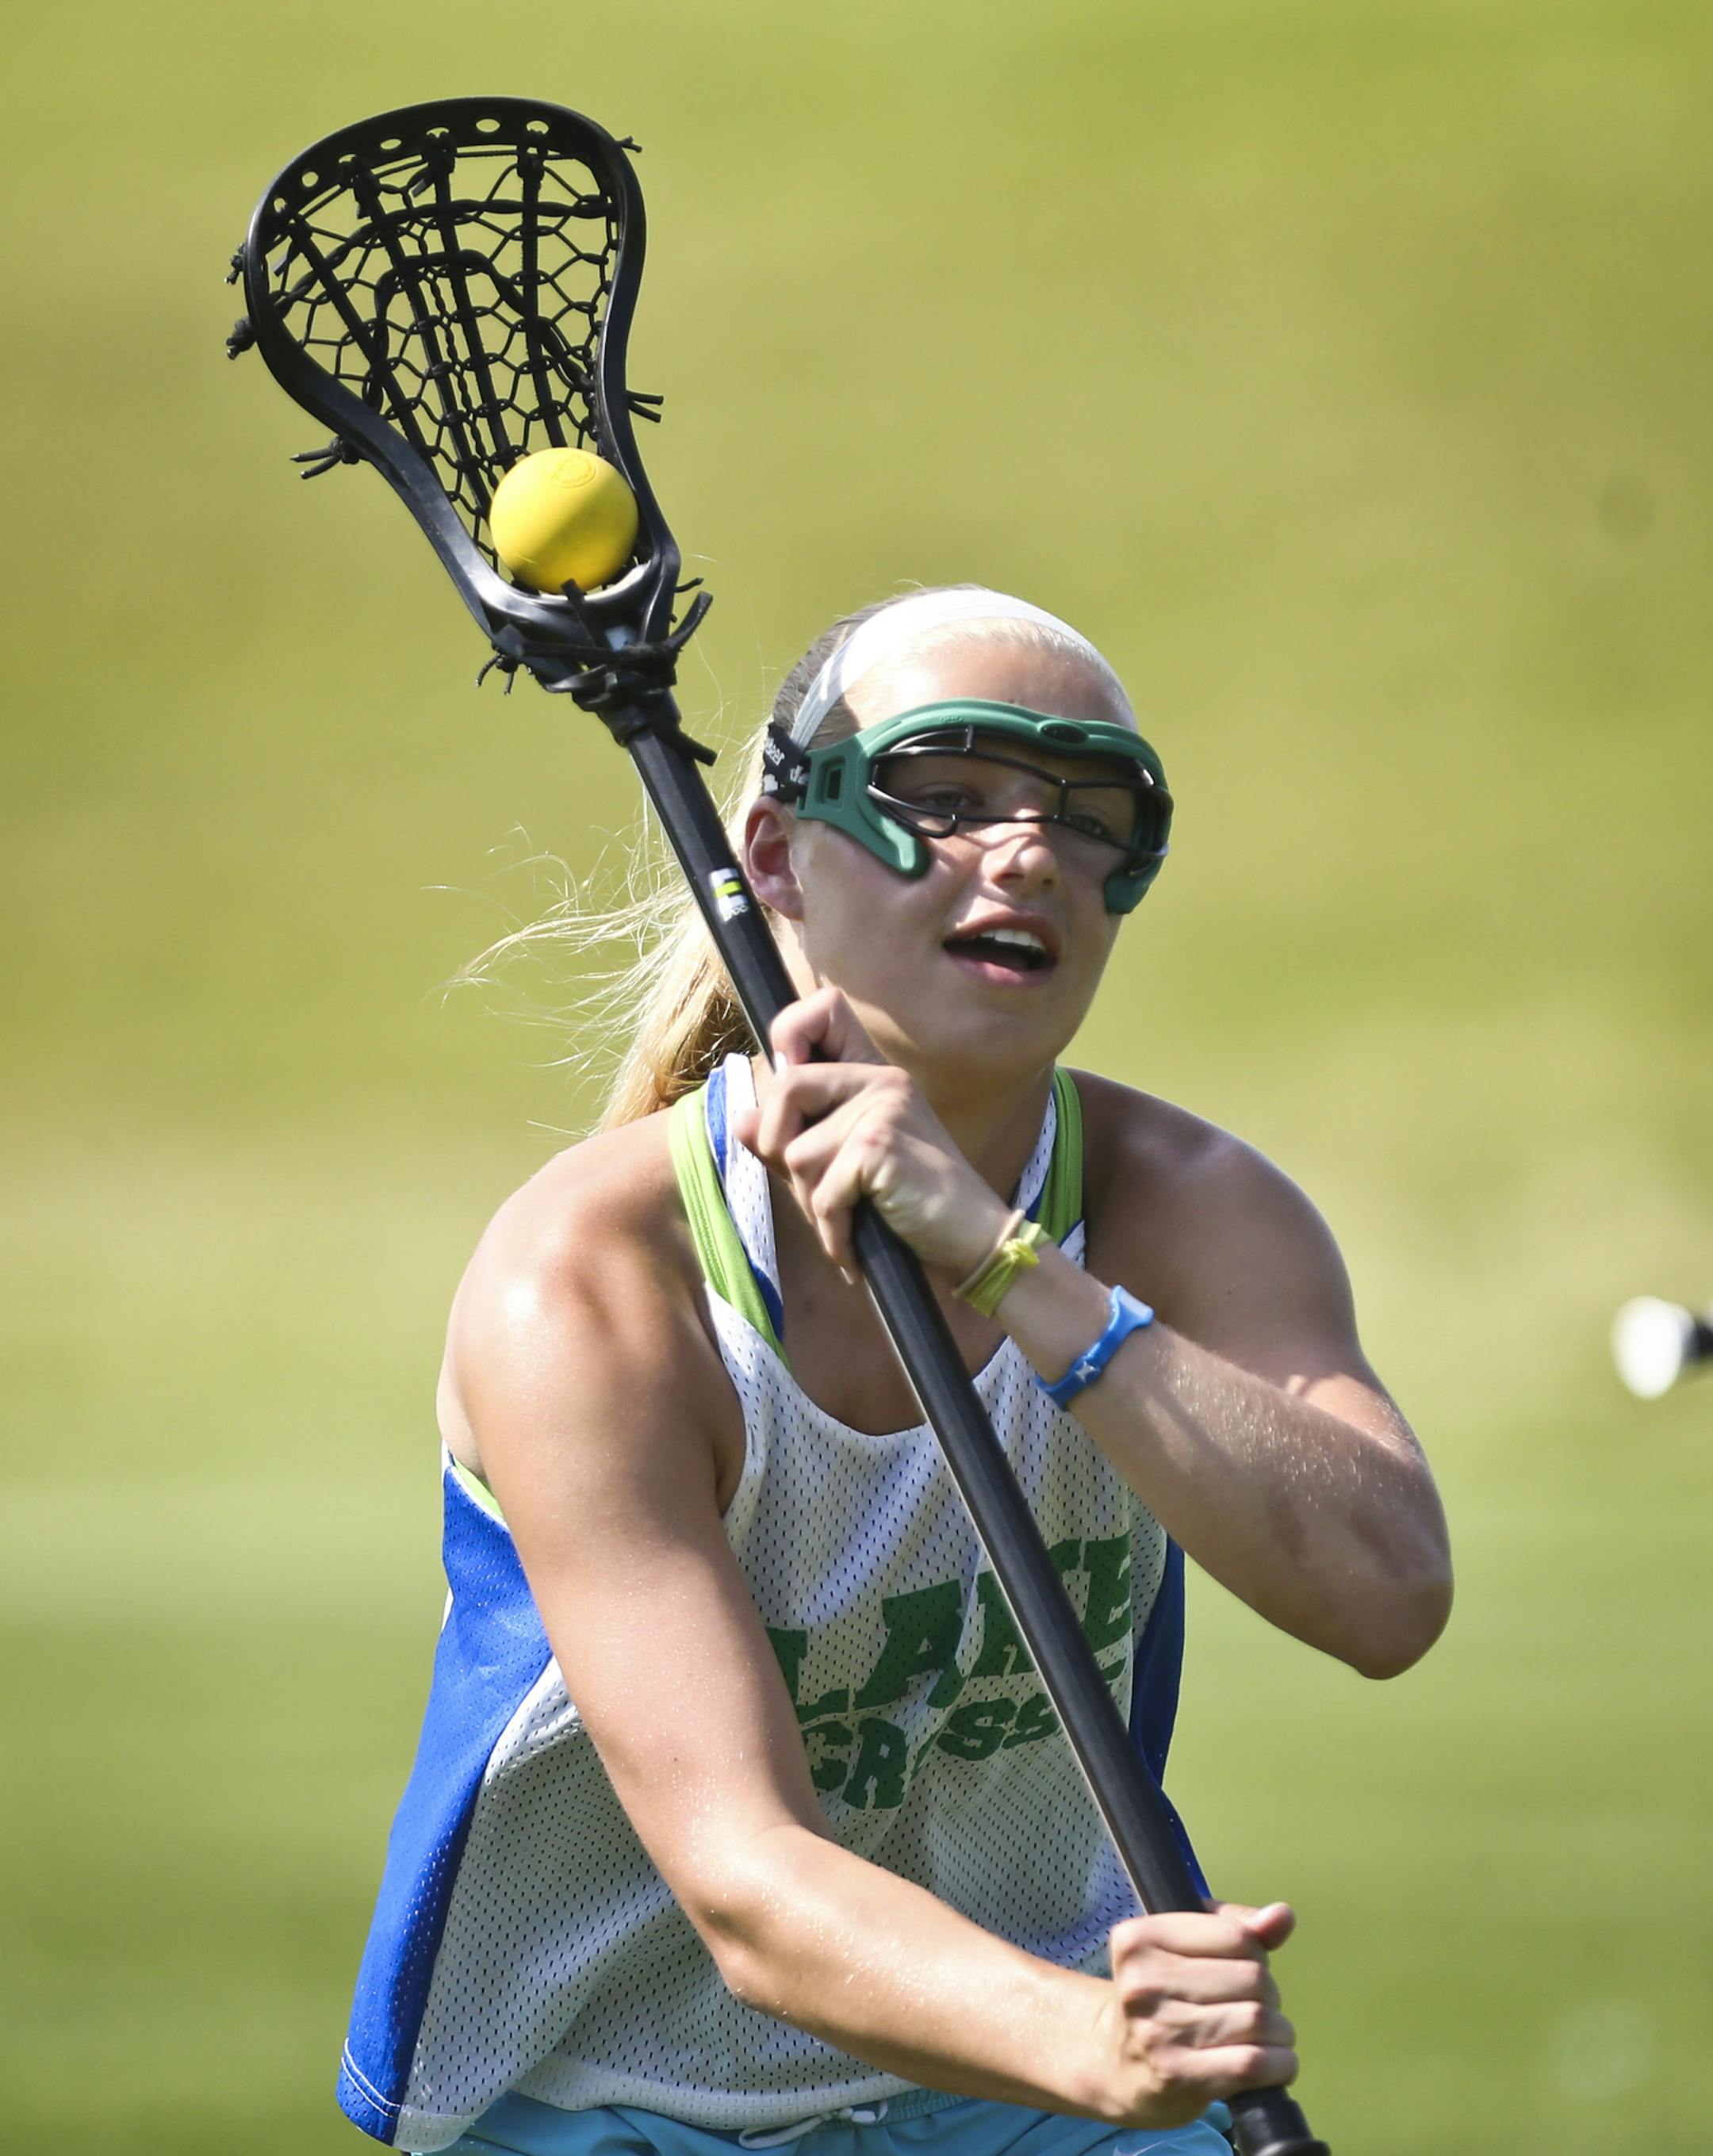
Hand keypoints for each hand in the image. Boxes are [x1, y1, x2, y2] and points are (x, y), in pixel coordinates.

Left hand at [730, 988, 1010, 1282]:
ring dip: (812, 1203)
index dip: (792, 1034)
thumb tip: (740, 1119)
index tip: (790, 1087)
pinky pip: (823, 1192)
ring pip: (797, 1151)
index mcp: (874, 1074)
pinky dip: (833, 1232)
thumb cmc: (909, 1206)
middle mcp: (881, 1080)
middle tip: (812, 1190)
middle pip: (787, 1086)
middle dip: (778, 1148)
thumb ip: (793, 1139)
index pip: (824, 1009)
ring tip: (845, 1223)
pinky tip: (854, 1249)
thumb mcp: (843, 1167)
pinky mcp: (880, 1145)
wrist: (972, 1242)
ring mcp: (883, 1108)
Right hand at [1095, 1902, 1299, 2128]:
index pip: (1236, 1935)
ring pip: (1258, 2019)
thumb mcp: (1185, 1951)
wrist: (1121, 2069)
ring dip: (1280, 2032)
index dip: (1256, 1955)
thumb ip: (1235, 1928)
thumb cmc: (1163, 2000)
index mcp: (1140, 1939)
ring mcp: (1158, 2031)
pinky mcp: (1177, 2075)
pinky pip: (1253, 2063)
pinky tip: (1274, 2064)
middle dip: (1270, 1996)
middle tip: (1255, 2009)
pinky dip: (1280, 2064)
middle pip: (1252, 1978)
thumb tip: (1283, 1916)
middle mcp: (1143, 1982)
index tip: (1243, 1972)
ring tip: (1269, 2038)